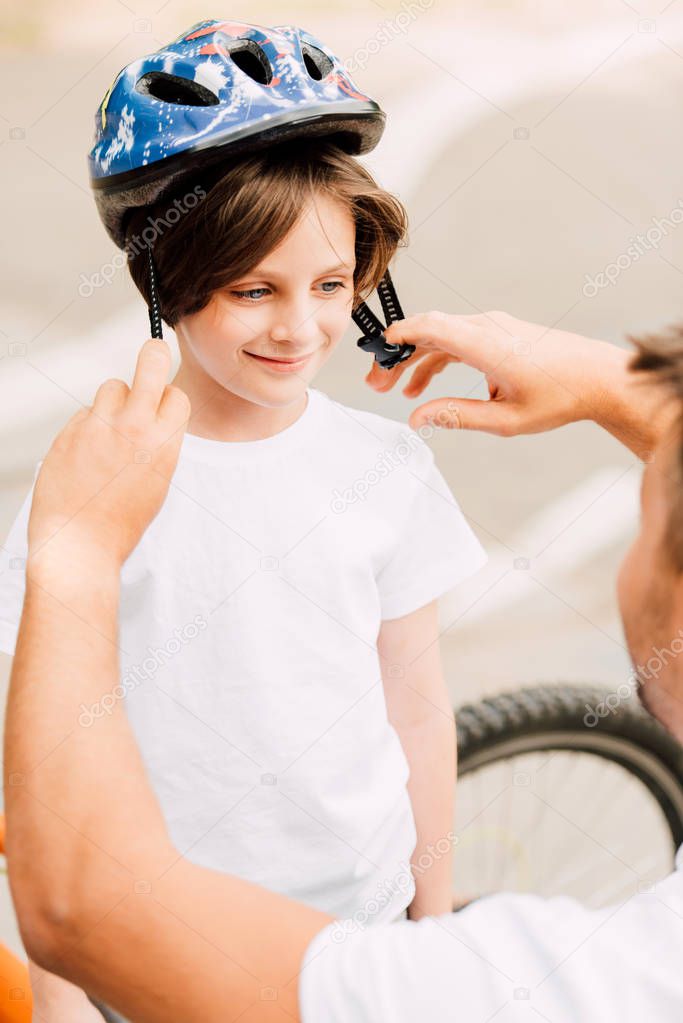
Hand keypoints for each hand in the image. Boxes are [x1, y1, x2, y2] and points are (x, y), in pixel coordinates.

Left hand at [27, 339, 190, 572]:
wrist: (79, 543)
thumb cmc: (121, 523)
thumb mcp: (157, 483)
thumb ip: (158, 445)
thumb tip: (153, 417)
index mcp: (163, 444)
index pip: (176, 393)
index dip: (170, 397)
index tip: (162, 402)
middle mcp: (134, 427)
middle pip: (150, 361)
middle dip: (153, 354)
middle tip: (152, 353)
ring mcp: (99, 426)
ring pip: (111, 386)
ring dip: (114, 402)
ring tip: (109, 433)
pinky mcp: (70, 431)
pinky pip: (85, 414)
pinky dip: (88, 428)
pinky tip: (86, 456)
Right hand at [365, 310, 627, 435]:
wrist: (599, 378)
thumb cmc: (559, 398)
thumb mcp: (505, 419)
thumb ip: (457, 416)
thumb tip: (416, 417)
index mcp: (488, 346)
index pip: (431, 327)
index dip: (399, 335)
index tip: (377, 350)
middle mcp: (488, 328)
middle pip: (429, 331)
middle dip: (399, 355)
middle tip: (376, 383)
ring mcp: (494, 328)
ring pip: (443, 336)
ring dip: (417, 360)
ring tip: (397, 390)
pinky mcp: (500, 333)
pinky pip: (459, 340)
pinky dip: (439, 359)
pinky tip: (428, 388)